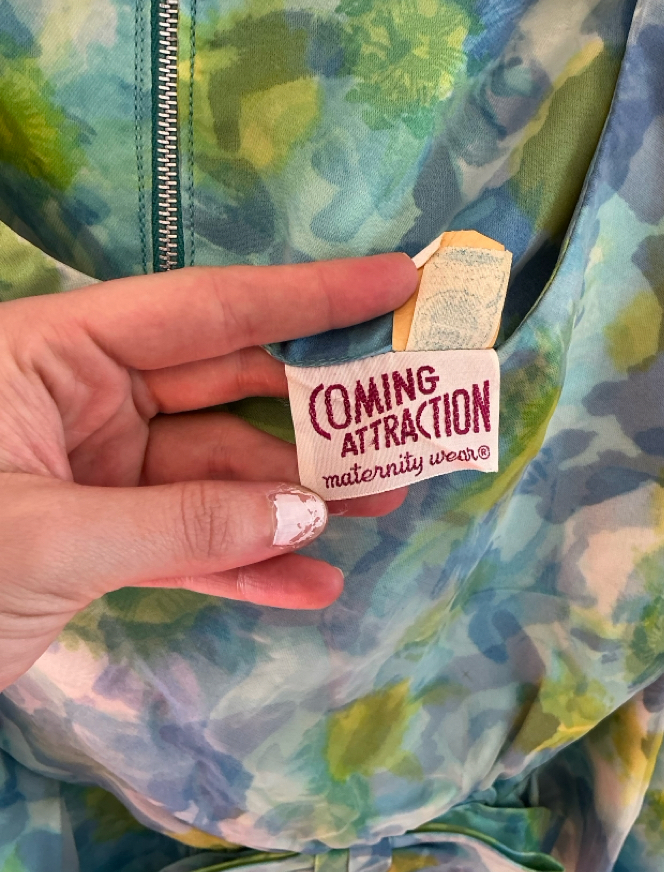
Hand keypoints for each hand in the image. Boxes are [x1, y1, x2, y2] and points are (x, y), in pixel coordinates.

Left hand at [0, 255, 416, 688]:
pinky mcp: (100, 541)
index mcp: (57, 354)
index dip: (307, 295)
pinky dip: (245, 566)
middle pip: (228, 390)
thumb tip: (309, 514)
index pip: (206, 310)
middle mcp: (85, 400)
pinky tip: (310, 588)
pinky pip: (188, 545)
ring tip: (382, 509)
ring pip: (218, 476)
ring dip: (295, 500)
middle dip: (319, 412)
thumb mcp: (46, 537)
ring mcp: (97, 472)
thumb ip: (182, 525)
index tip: (394, 282)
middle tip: (408, 421)